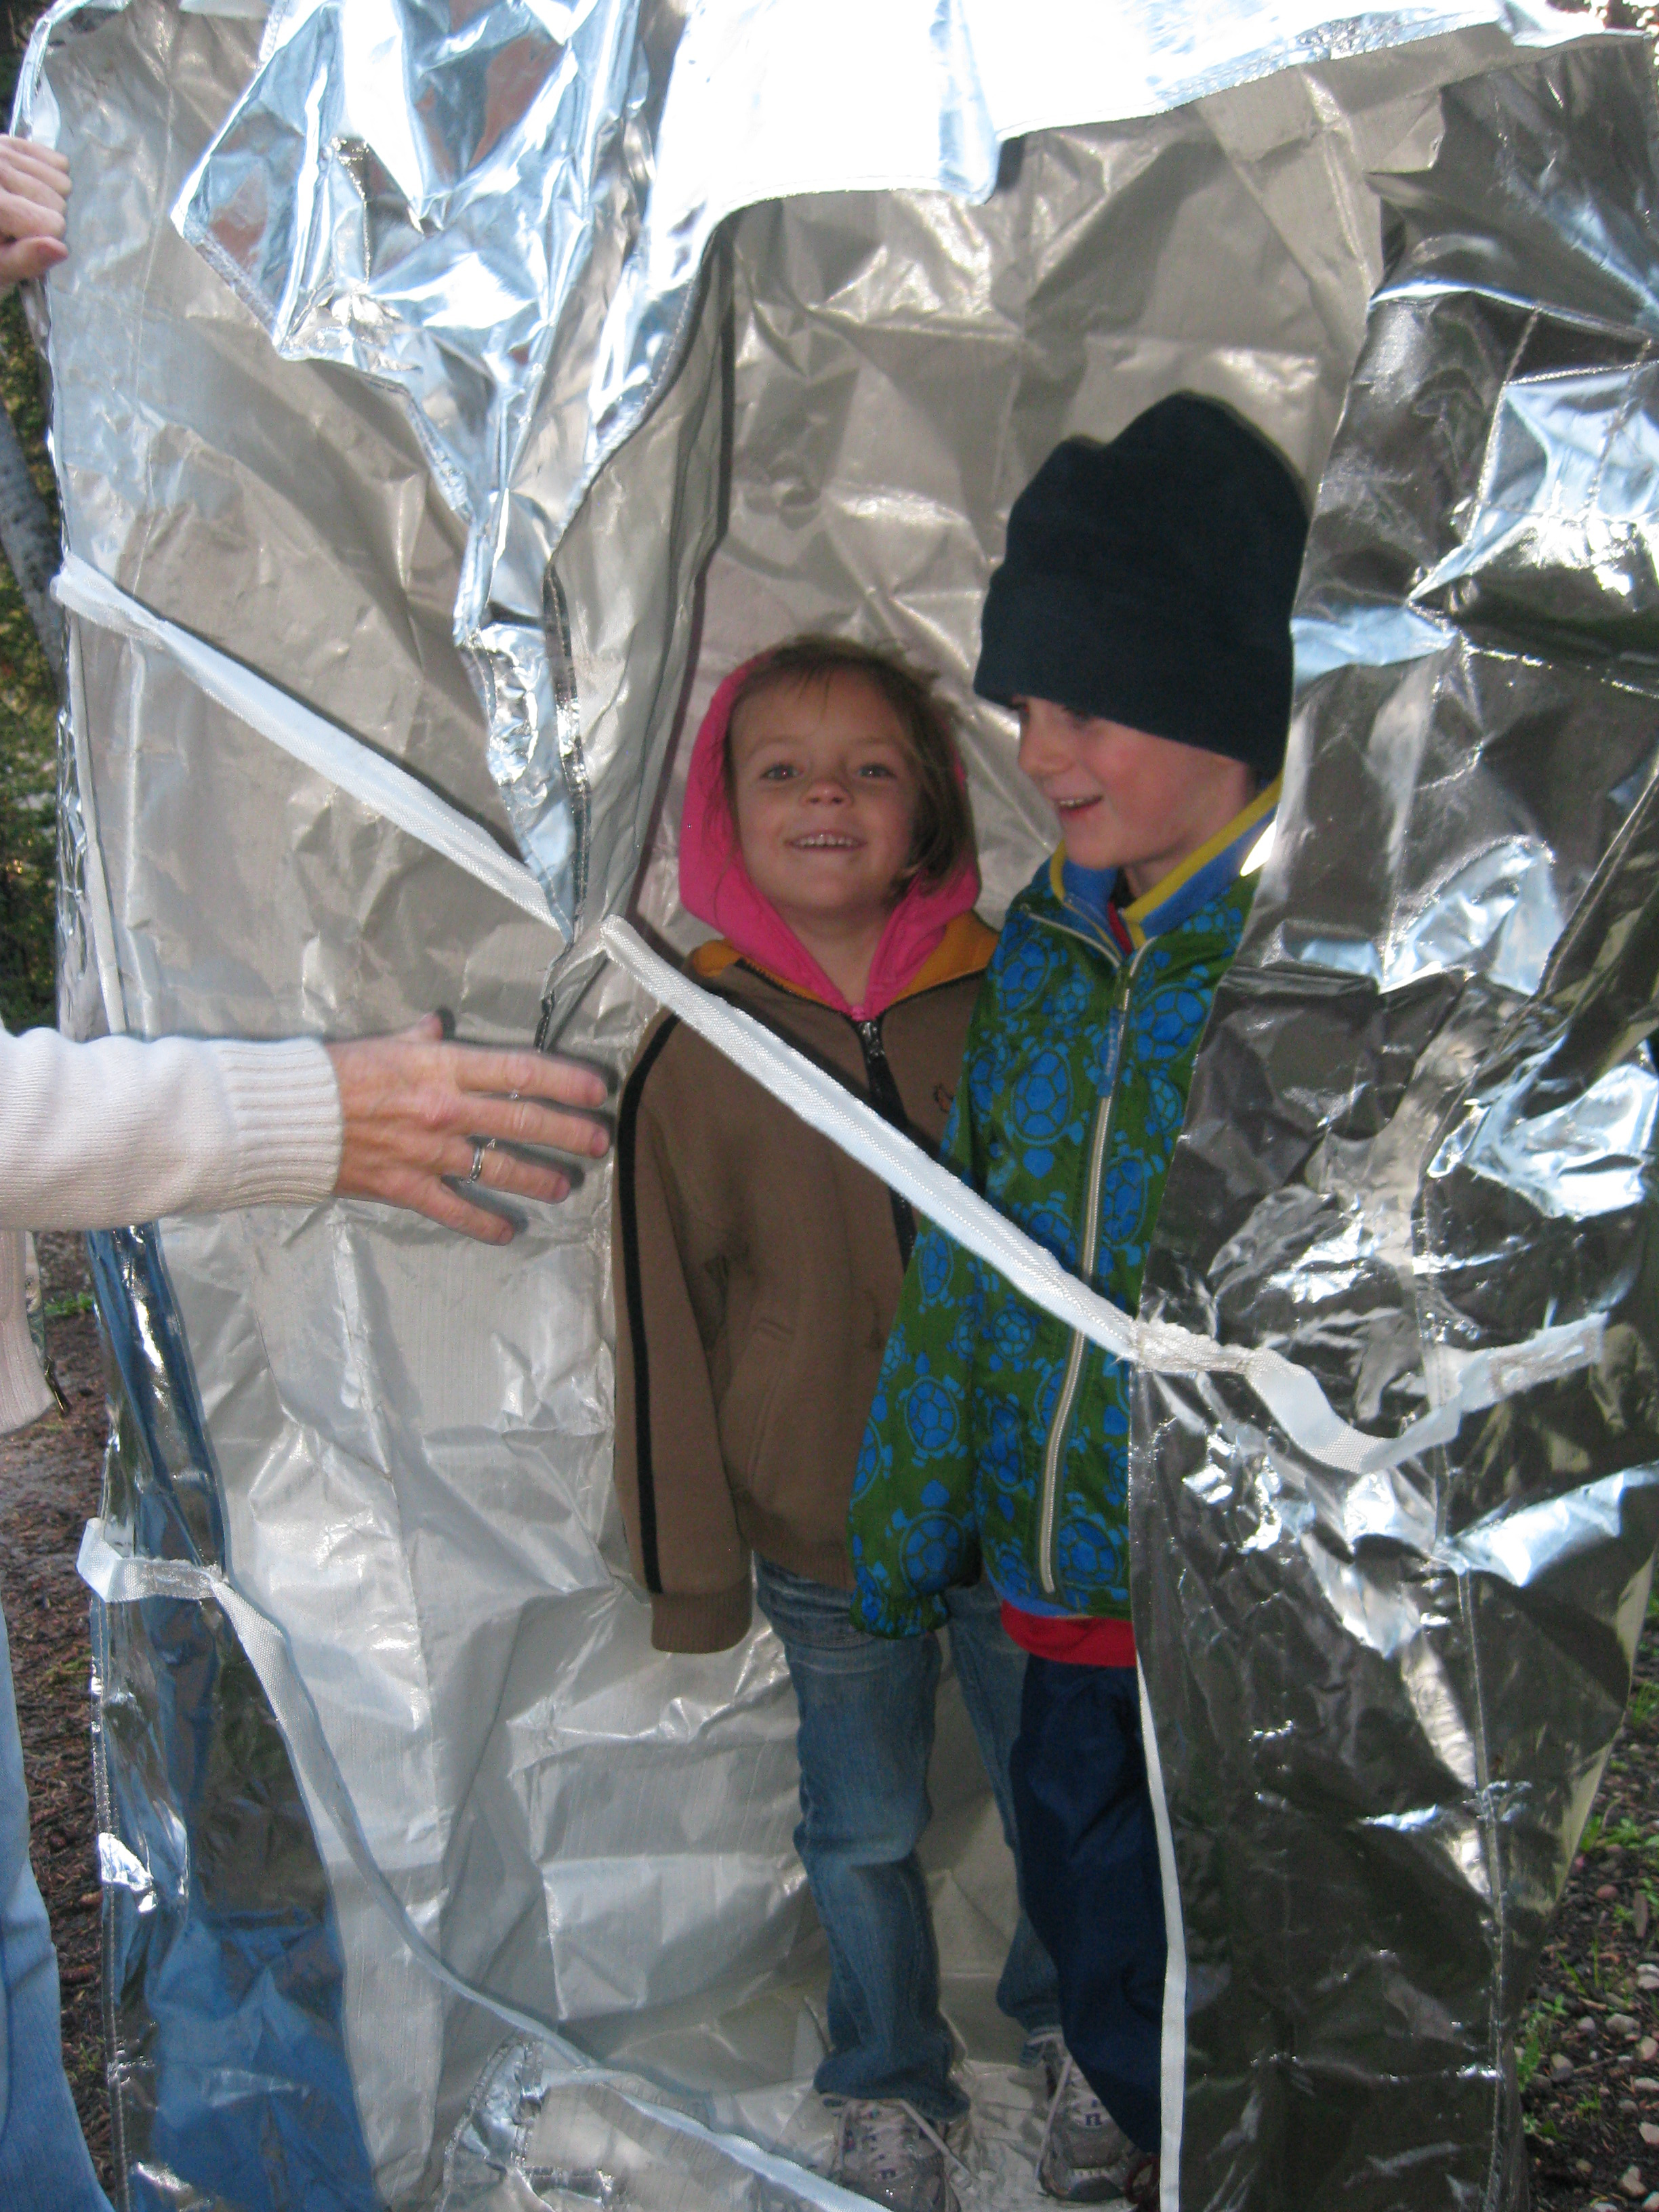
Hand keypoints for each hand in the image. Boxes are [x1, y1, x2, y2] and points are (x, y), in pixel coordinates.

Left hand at [0, 137, 66, 286]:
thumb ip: (24, 260)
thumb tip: (60, 249)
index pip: (52, 225)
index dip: (42, 241)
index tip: (18, 242)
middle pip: (58, 202)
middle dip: (44, 220)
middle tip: (15, 225)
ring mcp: (3, 149)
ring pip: (62, 183)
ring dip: (48, 201)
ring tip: (20, 206)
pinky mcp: (11, 141)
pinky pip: (58, 163)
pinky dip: (49, 180)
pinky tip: (26, 189)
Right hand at [326, 1015, 609, 1244]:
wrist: (286, 1116)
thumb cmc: (333, 1072)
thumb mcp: (381, 1042)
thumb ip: (417, 1039)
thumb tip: (438, 1025)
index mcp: (442, 1066)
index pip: (519, 1069)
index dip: (563, 1080)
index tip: (596, 1090)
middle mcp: (446, 1109)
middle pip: (522, 1120)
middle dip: (568, 1132)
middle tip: (598, 1142)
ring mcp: (429, 1152)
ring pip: (500, 1168)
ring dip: (539, 1178)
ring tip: (565, 1186)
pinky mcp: (407, 1187)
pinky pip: (456, 1210)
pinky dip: (485, 1224)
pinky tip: (509, 1231)